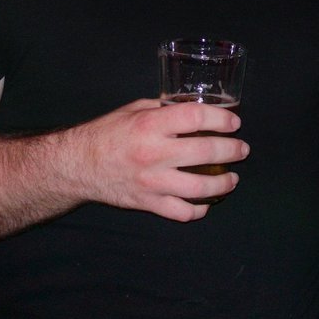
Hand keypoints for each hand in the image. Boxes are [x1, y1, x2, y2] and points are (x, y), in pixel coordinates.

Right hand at [66, 99, 247, 221]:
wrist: (77, 165)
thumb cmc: (105, 133)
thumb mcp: (133, 110)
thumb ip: (163, 108)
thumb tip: (191, 106)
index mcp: (150, 124)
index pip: (197, 117)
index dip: (222, 118)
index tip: (234, 122)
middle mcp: (154, 153)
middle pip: (206, 151)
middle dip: (232, 150)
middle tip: (241, 150)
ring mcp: (152, 181)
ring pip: (200, 187)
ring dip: (223, 183)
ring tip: (232, 179)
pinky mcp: (148, 203)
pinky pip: (181, 212)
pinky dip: (199, 210)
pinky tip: (206, 203)